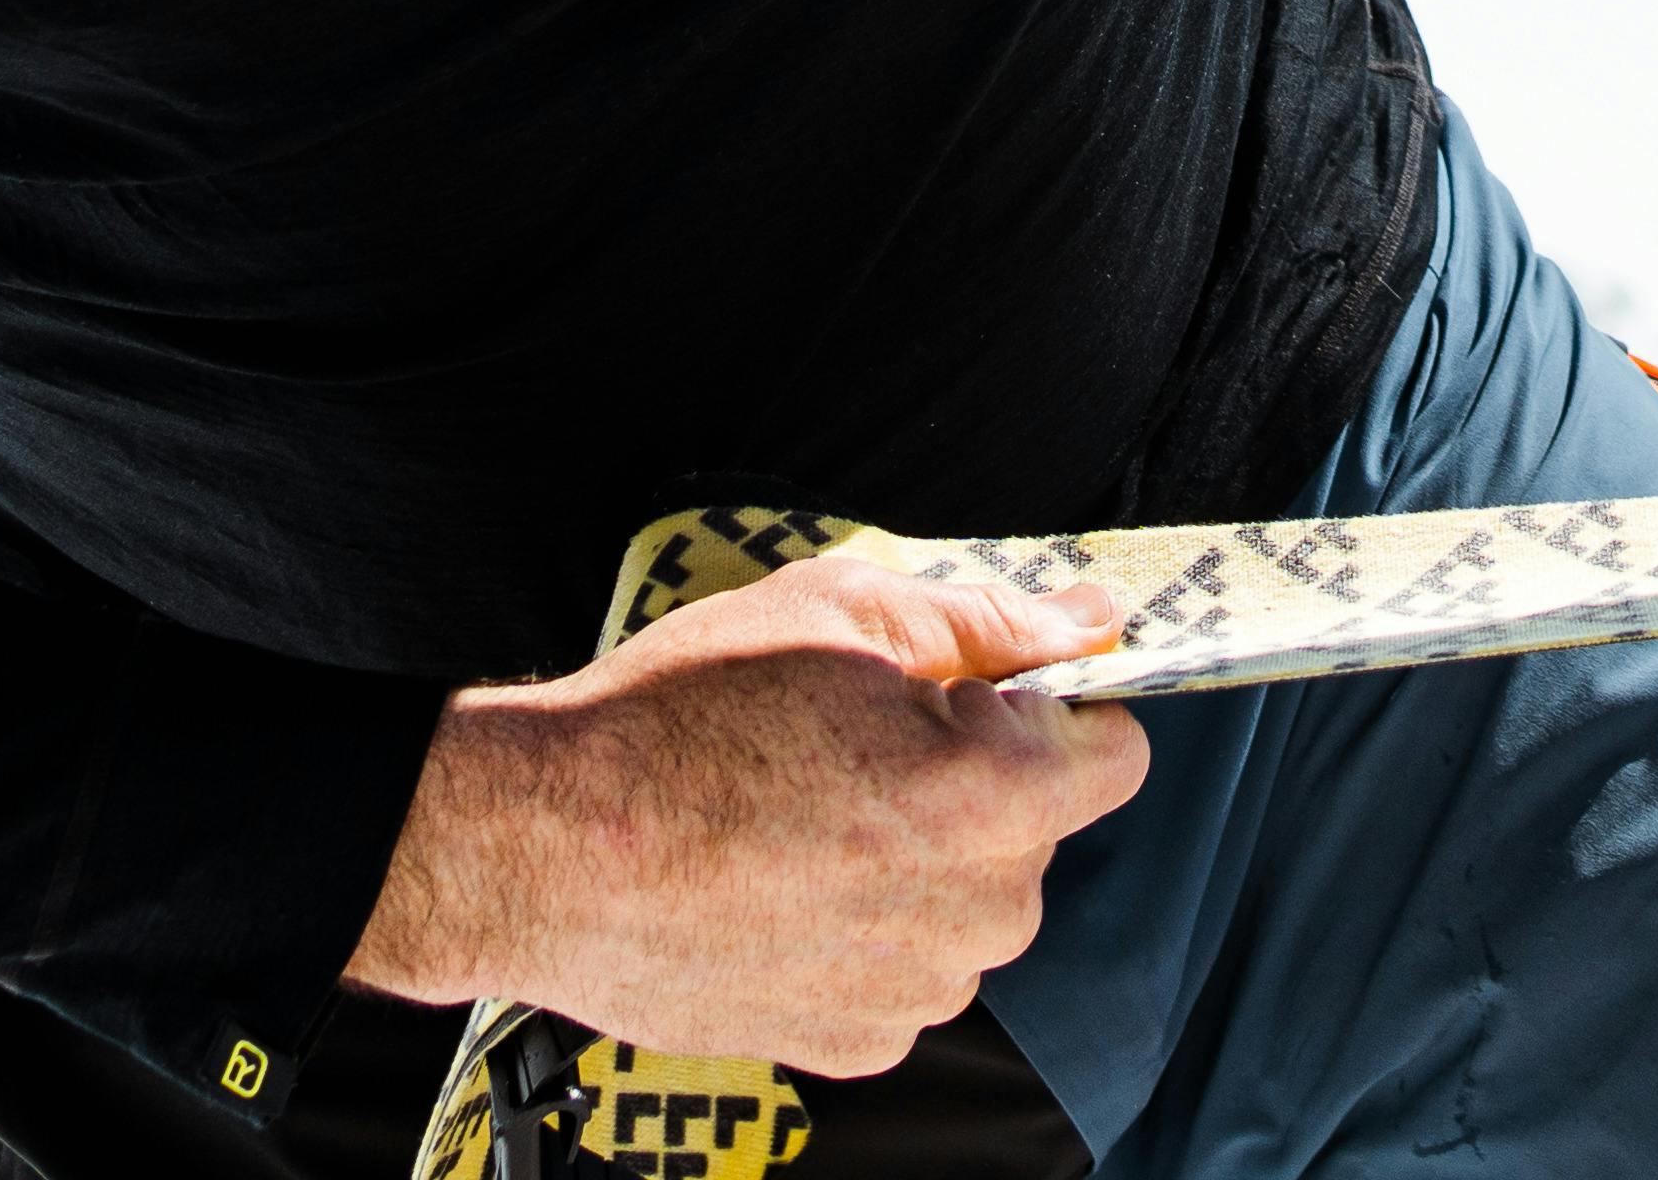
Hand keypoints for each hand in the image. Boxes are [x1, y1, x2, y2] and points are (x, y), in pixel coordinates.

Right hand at [342, 554, 1150, 1071]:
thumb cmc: (680, 716)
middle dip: (975, 783)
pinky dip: (866, 931)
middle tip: (856, 747)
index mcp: (992, 799)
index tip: (983, 699)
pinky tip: (780, 886)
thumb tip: (1087, 625)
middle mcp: (976, 915)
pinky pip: (906, 971)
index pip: (1116, 754)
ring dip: (919, 863)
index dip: (1050, 712)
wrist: (541, 846)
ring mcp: (914, 993)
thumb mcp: (843, 610)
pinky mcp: (851, 1046)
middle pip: (1036, 833)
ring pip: (970, 906)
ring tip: (801, 819)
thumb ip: (991, 624)